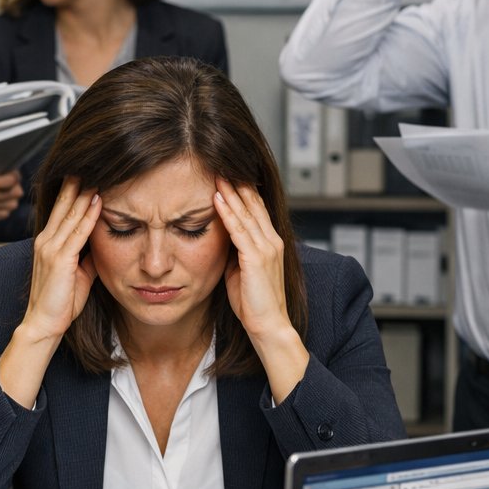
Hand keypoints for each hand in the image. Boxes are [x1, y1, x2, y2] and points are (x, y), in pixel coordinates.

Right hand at [18, 178, 99, 343]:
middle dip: (77, 181)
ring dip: (85, 191)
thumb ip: (88, 256)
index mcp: (48, 242)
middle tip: (91, 160)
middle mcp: (46, 240)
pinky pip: (78, 232)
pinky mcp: (59, 259)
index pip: (62, 208)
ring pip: (71, 213)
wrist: (43, 324)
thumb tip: (103, 244)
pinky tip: (98, 199)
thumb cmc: (59, 302)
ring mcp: (51, 248)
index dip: (74, 189)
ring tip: (98, 171)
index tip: (87, 171)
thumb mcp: (78, 274)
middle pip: (64, 203)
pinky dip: (89, 214)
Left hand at [212, 177, 291, 338]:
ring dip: (230, 191)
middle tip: (221, 163)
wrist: (269, 326)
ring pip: (246, 212)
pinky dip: (227, 212)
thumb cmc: (255, 304)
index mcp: (270, 243)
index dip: (243, 189)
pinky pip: (239, 229)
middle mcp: (272, 241)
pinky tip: (217, 198)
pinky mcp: (256, 258)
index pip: (256, 208)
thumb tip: (220, 239)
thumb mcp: (241, 271)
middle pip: (253, 203)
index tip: (228, 173)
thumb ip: (234, 252)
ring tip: (216, 173)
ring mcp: (266, 248)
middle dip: (236, 183)